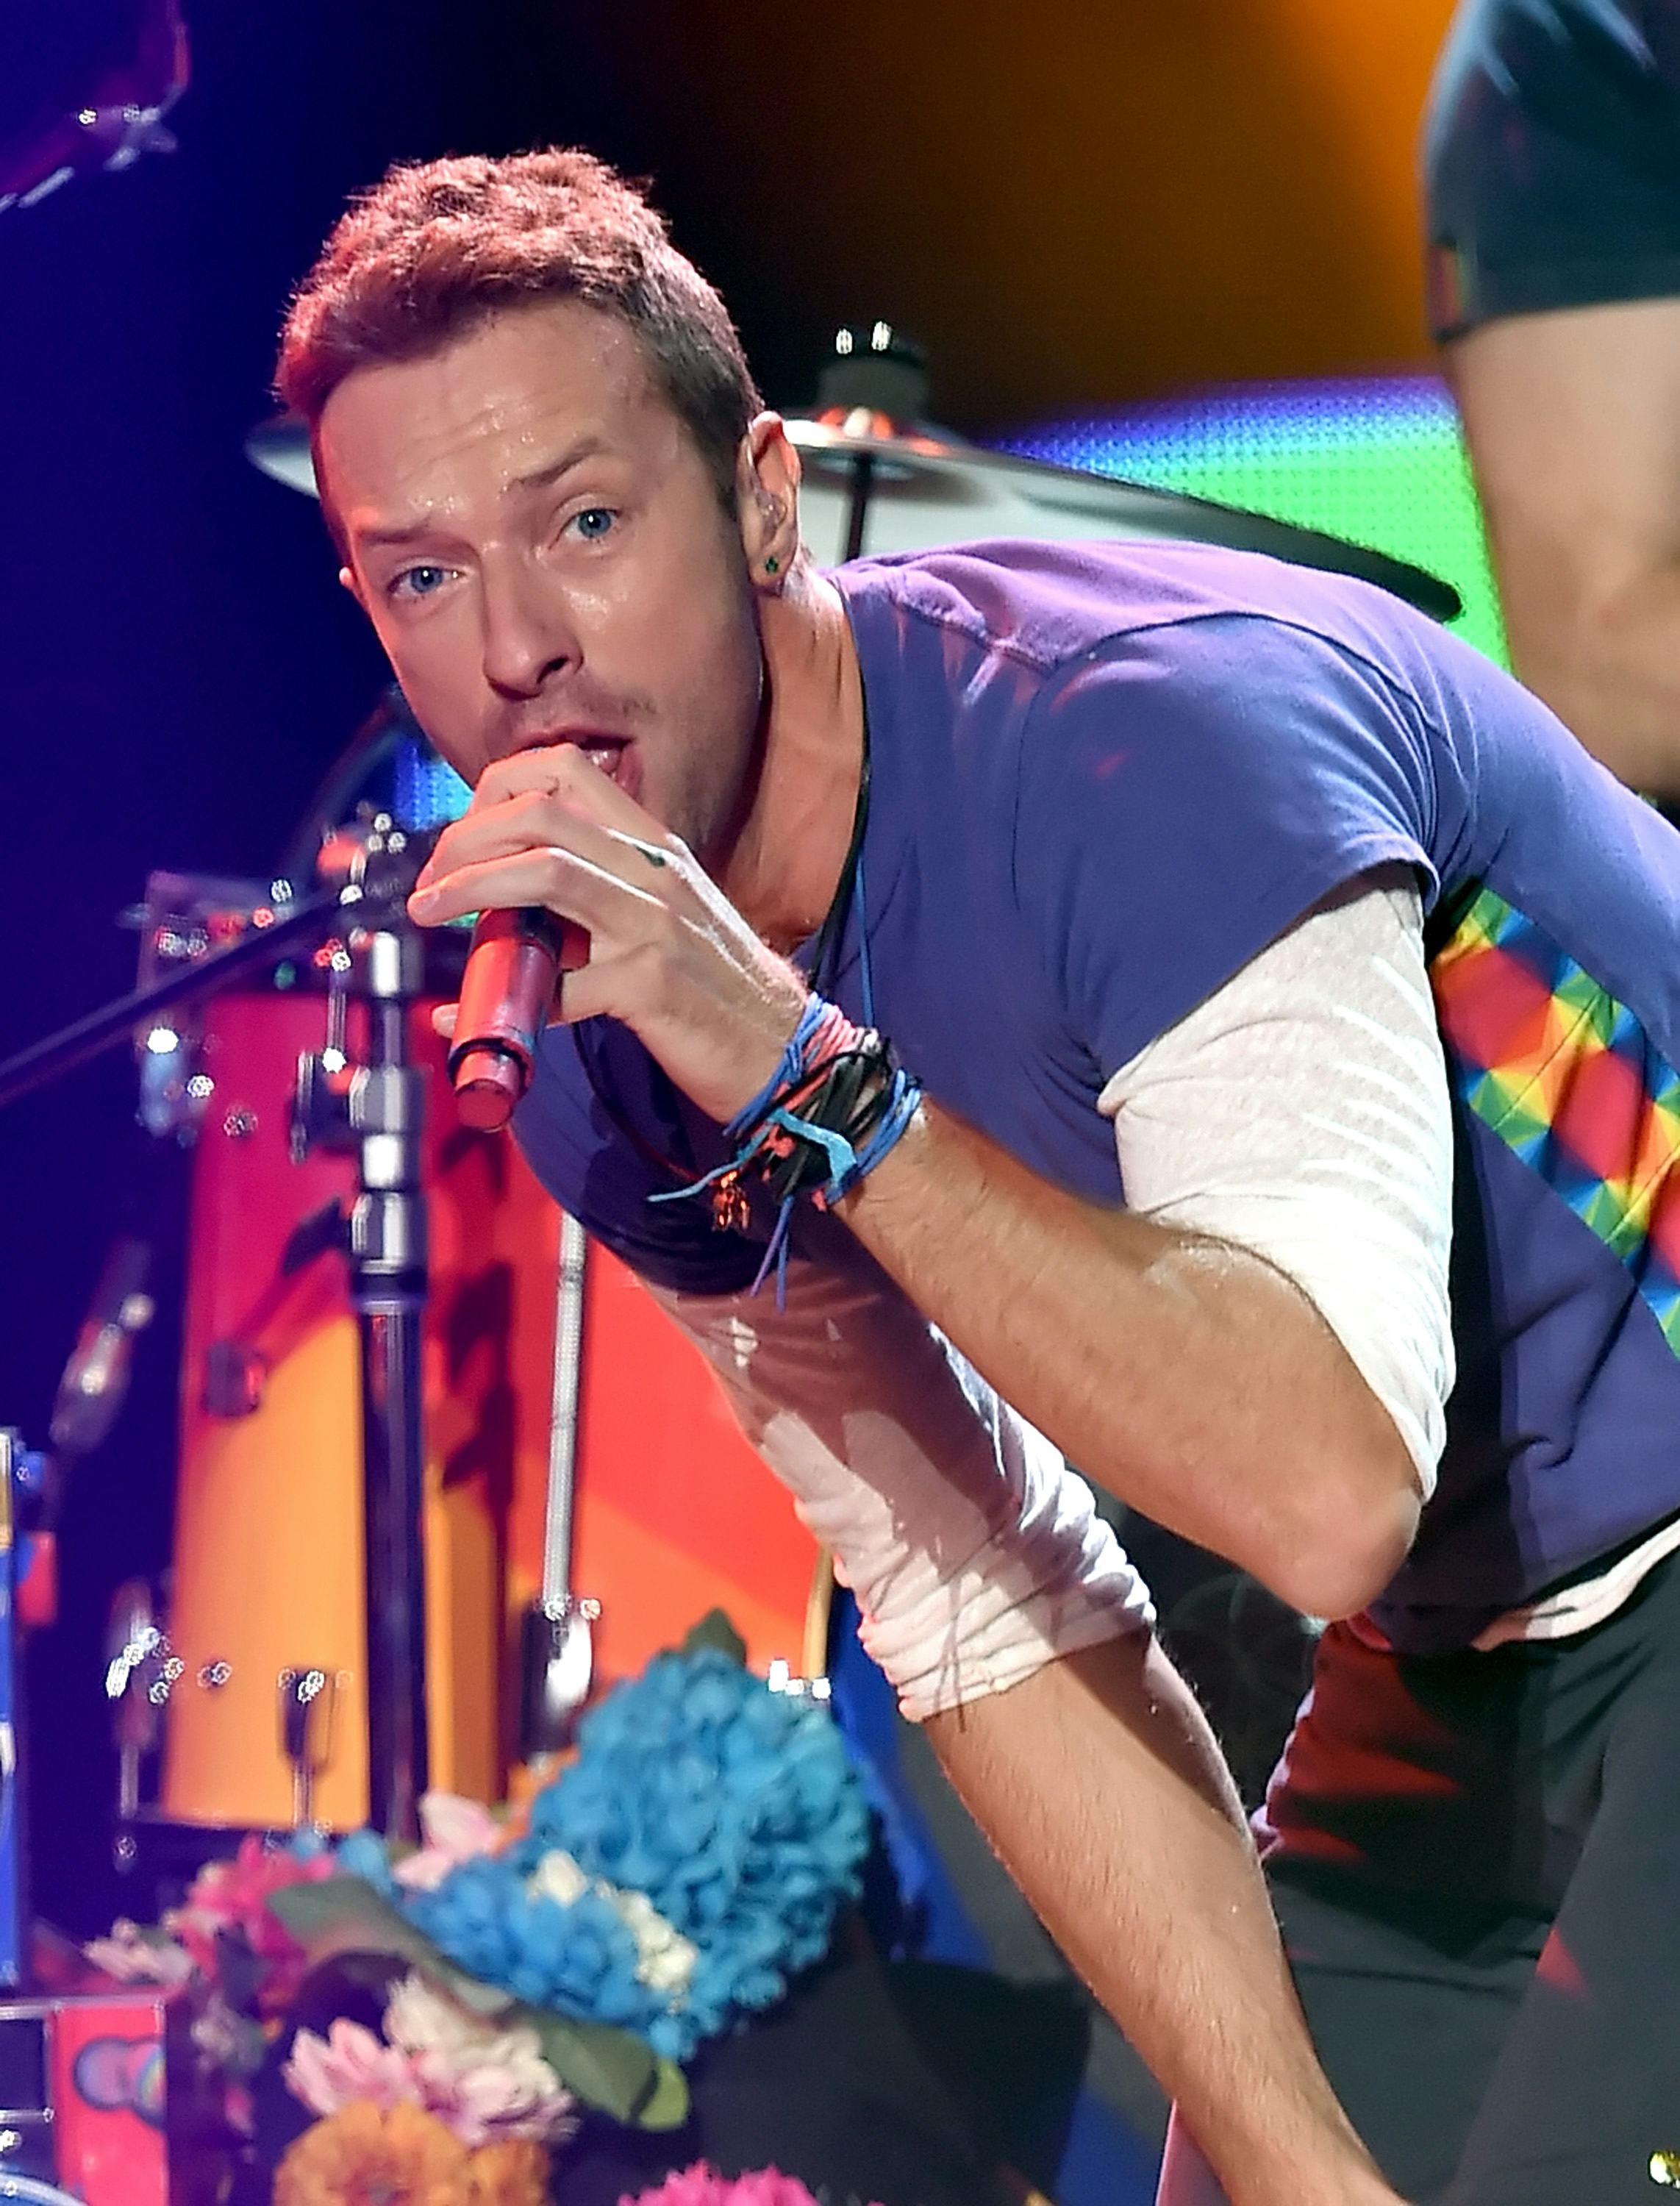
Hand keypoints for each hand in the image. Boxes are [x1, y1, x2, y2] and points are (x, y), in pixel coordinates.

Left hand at [406, 743, 809, 1124]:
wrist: (785, 1053)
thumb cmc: (717, 992)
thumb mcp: (666, 918)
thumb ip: (601, 895)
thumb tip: (509, 908)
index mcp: (655, 845)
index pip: (566, 767)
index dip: (496, 788)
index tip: (464, 834)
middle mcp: (657, 872)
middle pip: (541, 812)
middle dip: (464, 839)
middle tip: (431, 882)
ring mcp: (656, 925)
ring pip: (544, 871)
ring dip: (467, 887)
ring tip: (429, 911)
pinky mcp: (650, 986)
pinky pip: (558, 986)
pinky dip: (506, 1001)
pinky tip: (476, 1019)